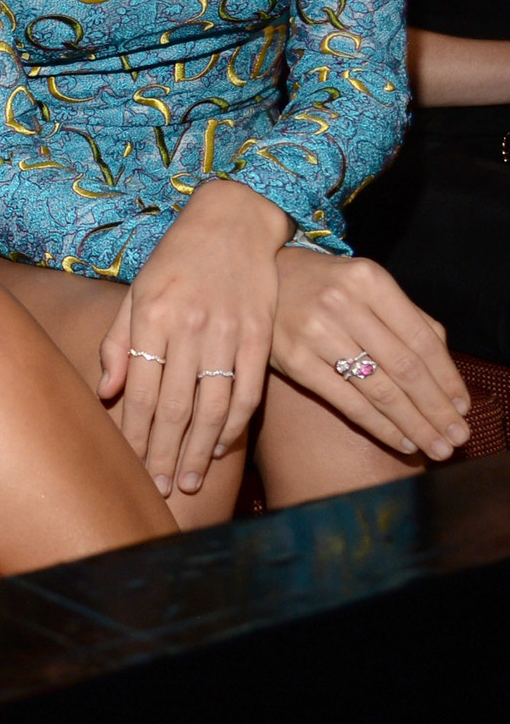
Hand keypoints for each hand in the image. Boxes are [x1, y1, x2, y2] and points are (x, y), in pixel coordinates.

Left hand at [98, 179, 289, 496]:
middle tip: (160, 488)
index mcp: (151, 317)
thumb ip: (118, 341)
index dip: (135, 433)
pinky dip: (235, 425)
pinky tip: (222, 448)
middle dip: (164, 452)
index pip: (139, 390)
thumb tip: (107, 392)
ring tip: (188, 481)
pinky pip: (247, 392)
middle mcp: (188, 328)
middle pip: (174, 406)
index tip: (131, 465)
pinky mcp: (259, 336)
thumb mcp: (136, 291)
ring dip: (200, 450)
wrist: (232, 221)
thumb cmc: (174, 260)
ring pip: (212, 407)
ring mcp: (227, 333)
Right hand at [270, 248, 470, 459]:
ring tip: (435, 446)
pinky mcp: (293, 360)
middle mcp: (342, 303)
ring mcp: (314, 331)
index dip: (447, 378)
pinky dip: (379, 426)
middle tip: (456, 437)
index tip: (463, 407)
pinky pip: (346, 401)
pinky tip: (400, 439)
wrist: (260, 277)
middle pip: (404, 367)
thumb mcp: (366, 286)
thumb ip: (408, 319)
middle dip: (436, 409)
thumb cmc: (324, 285)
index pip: (421, 338)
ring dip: (413, 424)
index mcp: (368, 279)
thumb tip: (446, 374)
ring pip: (378, 389)